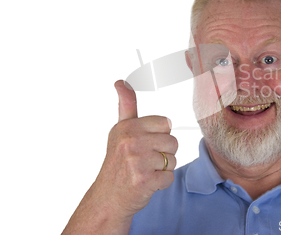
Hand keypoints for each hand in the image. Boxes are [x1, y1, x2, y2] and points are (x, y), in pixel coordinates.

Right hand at [93, 80, 177, 216]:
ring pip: (173, 160)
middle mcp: (131, 141)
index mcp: (127, 126)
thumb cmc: (117, 163)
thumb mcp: (119, 131)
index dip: (159, 136)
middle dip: (163, 153)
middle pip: (173, 142)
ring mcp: (137, 161)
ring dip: (163, 169)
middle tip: (144, 161)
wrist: (107, 198)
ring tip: (144, 171)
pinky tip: (146, 183)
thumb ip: (126, 105)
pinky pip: (169, 177)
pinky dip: (161, 183)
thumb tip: (120, 81)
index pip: (165, 124)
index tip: (144, 144)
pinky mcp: (144, 180)